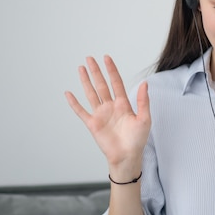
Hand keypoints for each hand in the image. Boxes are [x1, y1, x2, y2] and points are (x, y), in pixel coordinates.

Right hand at [65, 56, 150, 176]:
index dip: (111, 70)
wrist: (127, 157)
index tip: (107, 58)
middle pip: (101, 85)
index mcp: (123, 104)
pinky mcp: (92, 124)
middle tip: (90, 58)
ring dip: (85, 81)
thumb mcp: (145, 119)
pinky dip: (74, 103)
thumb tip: (145, 83)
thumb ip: (144, 101)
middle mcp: (111, 107)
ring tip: (81, 68)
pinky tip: (68, 93)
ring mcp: (101, 114)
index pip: (116, 82)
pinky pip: (81, 111)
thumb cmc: (137, 140)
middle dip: (96, 71)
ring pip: (91, 93)